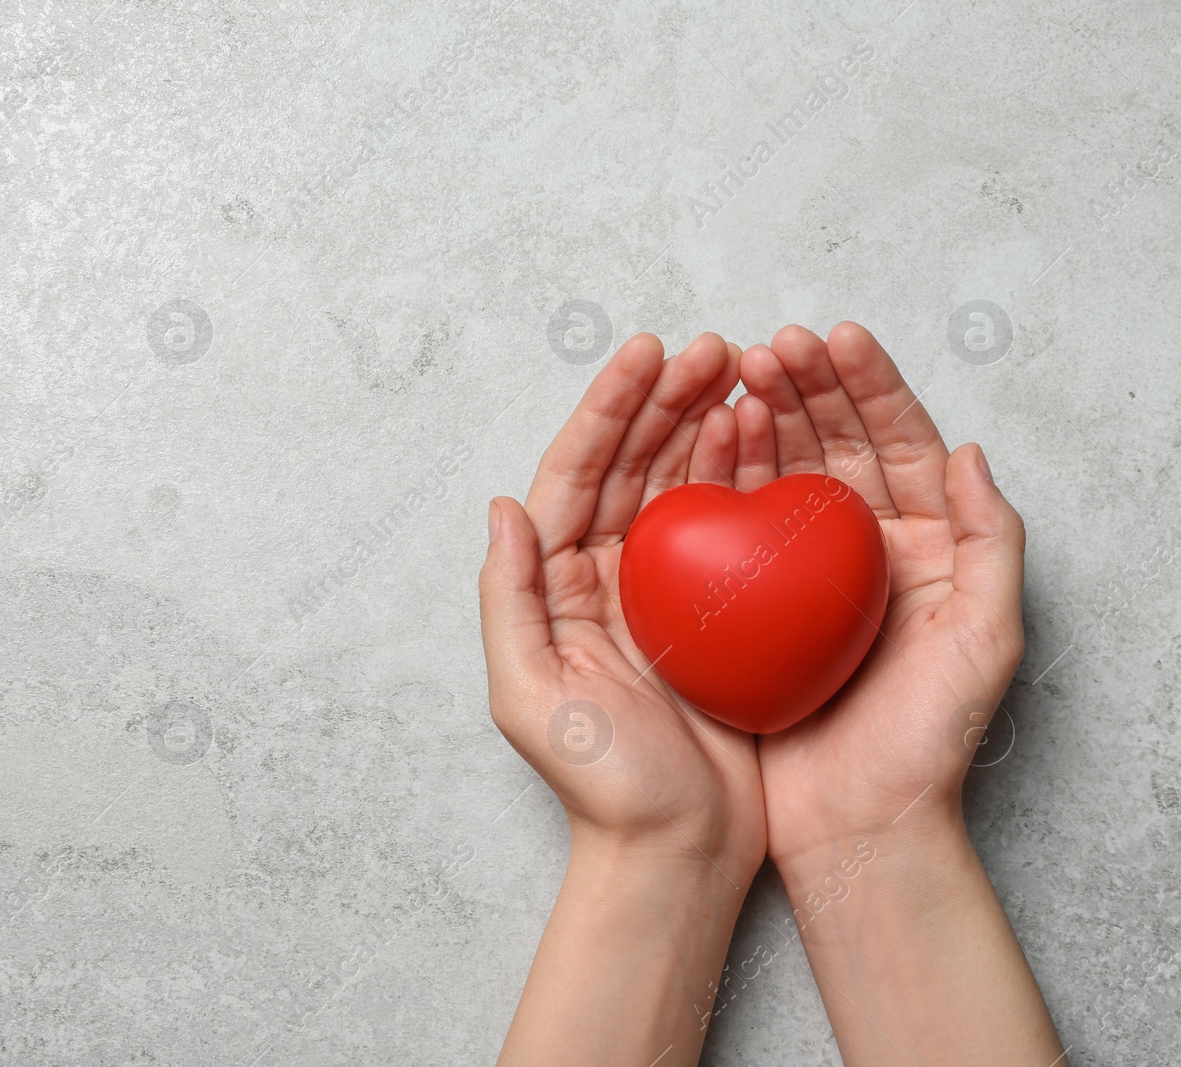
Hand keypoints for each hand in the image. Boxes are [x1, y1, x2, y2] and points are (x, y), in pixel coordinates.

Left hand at [480, 331, 762, 872]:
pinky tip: (769, 440)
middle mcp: (607, 574)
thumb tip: (501, 506)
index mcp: (556, 583)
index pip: (575, 474)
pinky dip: (748, 479)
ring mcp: (667, 589)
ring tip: (743, 372)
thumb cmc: (602, 784)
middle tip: (711, 348)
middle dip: (665, 399)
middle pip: (631, 463)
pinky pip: (733, 528)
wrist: (677, 850)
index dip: (607, 409)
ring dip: (706, 423)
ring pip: (683, 483)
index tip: (645, 354)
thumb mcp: (528, 695)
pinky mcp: (720, 611)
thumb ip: (507, 598)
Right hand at [728, 322, 1025, 862]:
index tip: (833, 339)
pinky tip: (704, 446)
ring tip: (731, 377)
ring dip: (759, 419)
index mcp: (924, 545)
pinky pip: (734, 529)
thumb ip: (990, 541)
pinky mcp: (751, 605)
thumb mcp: (986, 638)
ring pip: (779, 474)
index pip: (899, 443)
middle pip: (834, 444)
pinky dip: (720, 482)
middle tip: (768, 348)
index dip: (868, 385)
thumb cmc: (928, 739)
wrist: (861, 824)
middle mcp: (861, 549)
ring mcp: (801, 575)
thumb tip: (971, 451)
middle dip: (803, 387)